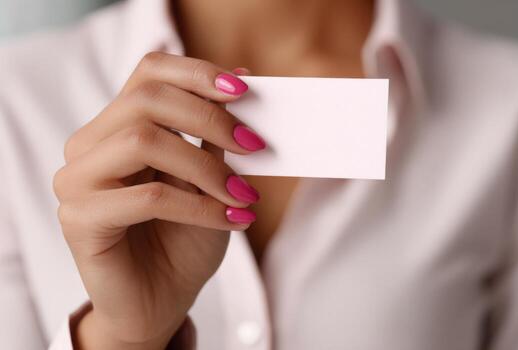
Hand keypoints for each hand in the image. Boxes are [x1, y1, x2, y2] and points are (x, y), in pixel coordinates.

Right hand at [53, 52, 263, 348]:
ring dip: (206, 167)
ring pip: (143, 141)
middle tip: (254, 144)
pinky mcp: (79, 219)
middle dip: (209, 118)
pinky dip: (200, 207)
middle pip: (146, 100)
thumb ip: (214, 135)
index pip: (149, 73)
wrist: (161, 298)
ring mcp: (77, 181)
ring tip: (244, 195)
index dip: (196, 73)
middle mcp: (89, 146)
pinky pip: (148, 197)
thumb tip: (243, 78)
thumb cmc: (184, 238)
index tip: (243, 89)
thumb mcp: (208, 178)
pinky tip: (232, 220)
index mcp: (118, 127)